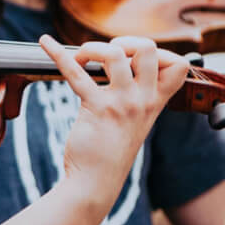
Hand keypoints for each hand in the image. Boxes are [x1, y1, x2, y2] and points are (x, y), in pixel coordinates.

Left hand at [40, 35, 190, 211]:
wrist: (96, 182)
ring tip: (80, 59)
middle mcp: (143, 100)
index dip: (160, 51)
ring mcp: (121, 104)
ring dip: (92, 48)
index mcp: (155, 101)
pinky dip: (58, 54)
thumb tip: (121, 60)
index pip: (179, 65)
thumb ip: (136, 94)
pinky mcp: (96, 109)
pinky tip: (45, 44)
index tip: (136, 59)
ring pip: (114, 54)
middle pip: (147, 48)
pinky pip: (76, 74)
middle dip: (124, 41)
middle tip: (106, 56)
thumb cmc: (111, 149)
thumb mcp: (135, 119)